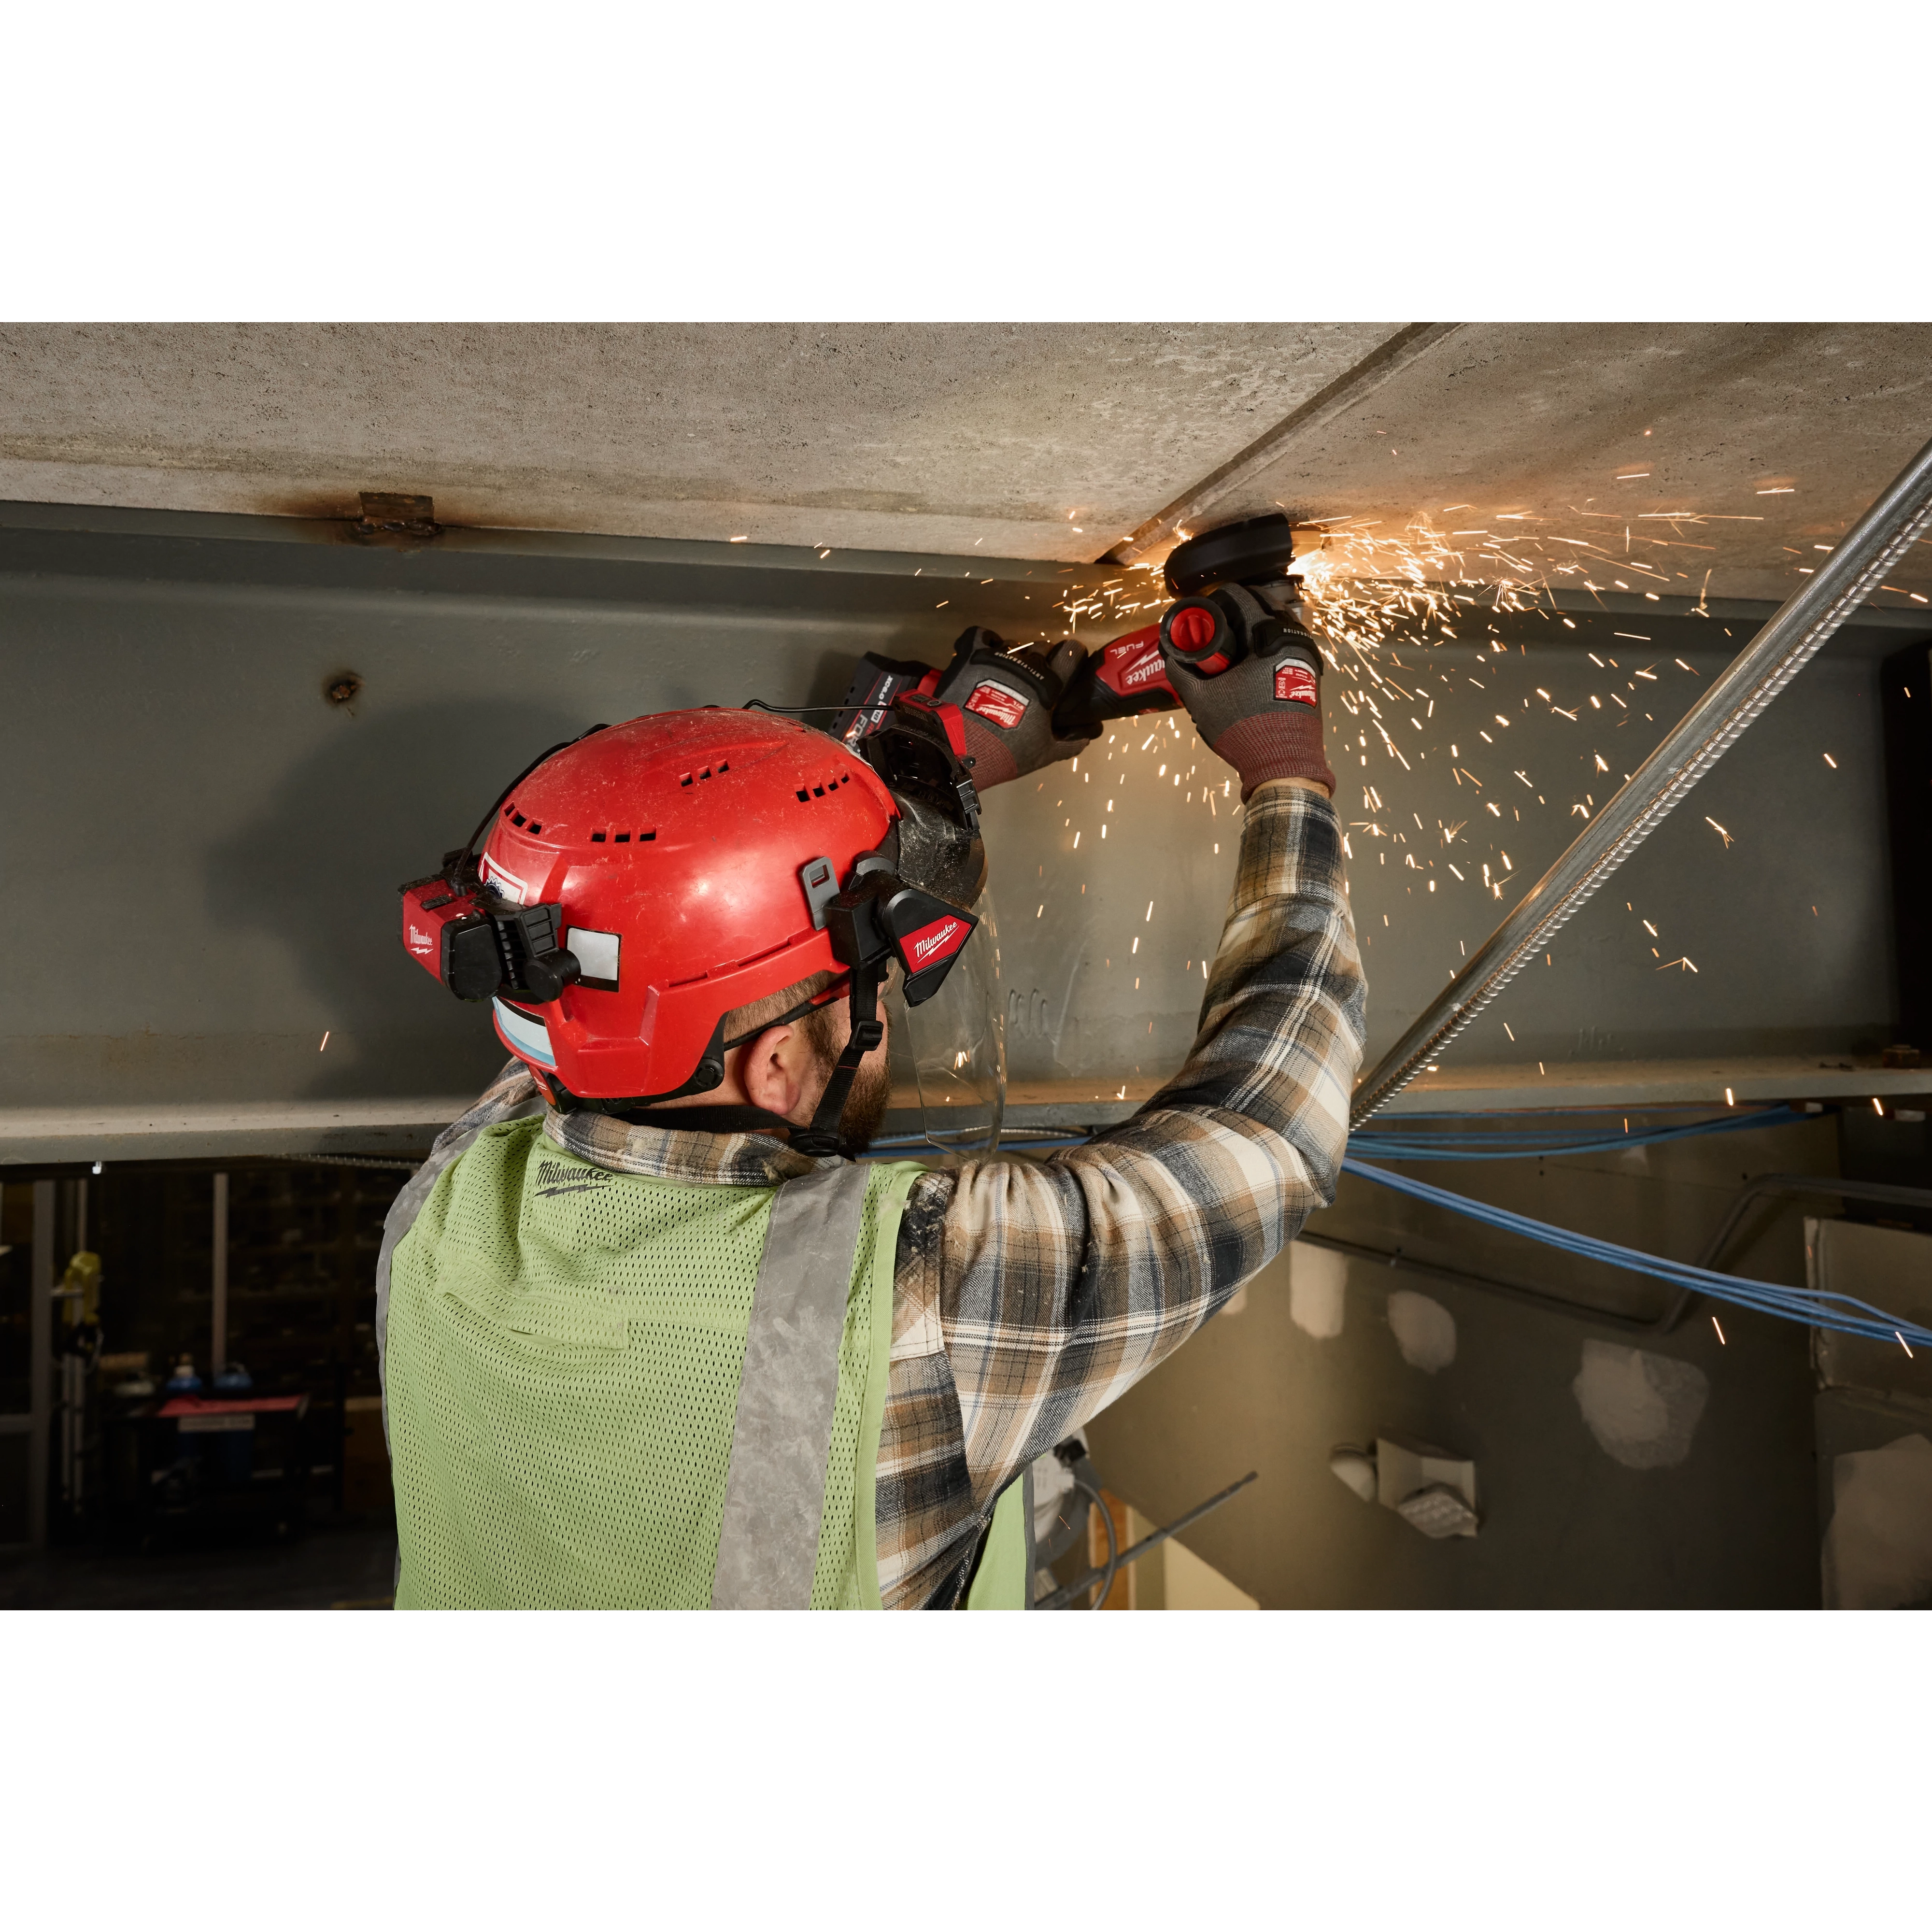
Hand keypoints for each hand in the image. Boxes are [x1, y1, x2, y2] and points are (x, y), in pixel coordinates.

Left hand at [930, 628, 1097, 788]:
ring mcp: (996, 657)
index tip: (1069, 663)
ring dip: (1015, 655)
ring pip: (1013, 644)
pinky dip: (985, 640)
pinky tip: (986, 650)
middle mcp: (1025, 664)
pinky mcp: (970, 656)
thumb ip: (1070, 743)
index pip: (1071, 654)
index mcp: (1048, 685)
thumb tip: (1086, 737)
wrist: (963, 751)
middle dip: (1044, 659)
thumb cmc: (1007, 752)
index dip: (1073, 656)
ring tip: (1008, 672)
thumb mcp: (1045, 753)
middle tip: (1035, 678)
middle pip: (1043, 647)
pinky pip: (980, 635)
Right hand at [1157, 586, 1335, 799]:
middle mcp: (1293, 639)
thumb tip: (1170, 658)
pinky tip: (1251, 663)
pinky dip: (1269, 646)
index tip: (1207, 607)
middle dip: (1239, 611)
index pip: (1243, 597)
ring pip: (1277, 628)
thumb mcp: (1202, 701)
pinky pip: (1287, 647)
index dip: (1220, 597)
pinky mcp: (1311, 674)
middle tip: (1218, 624)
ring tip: (1232, 644)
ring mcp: (1306, 657)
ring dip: (1255, 629)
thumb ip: (1182, 674)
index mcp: (1268, 636)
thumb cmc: (1244, 728)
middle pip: (1263, 608)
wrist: (1284, 763)